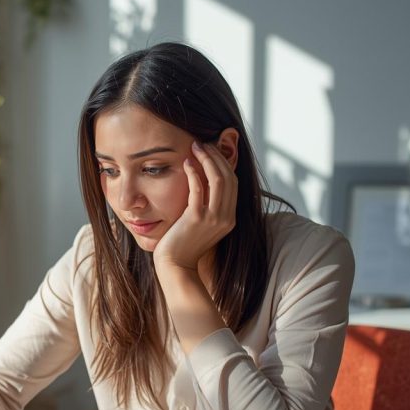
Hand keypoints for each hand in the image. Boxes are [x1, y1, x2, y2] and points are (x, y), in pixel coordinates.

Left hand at [153, 141, 237, 271]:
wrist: (175, 266)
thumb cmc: (183, 244)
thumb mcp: (202, 224)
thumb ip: (207, 206)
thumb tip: (204, 183)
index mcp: (229, 218)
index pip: (233, 182)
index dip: (224, 163)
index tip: (211, 150)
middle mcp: (226, 217)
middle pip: (229, 177)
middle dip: (217, 156)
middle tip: (203, 143)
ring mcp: (213, 218)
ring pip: (218, 180)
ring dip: (207, 159)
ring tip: (195, 147)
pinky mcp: (197, 218)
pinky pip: (199, 188)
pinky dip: (194, 173)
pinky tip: (186, 163)